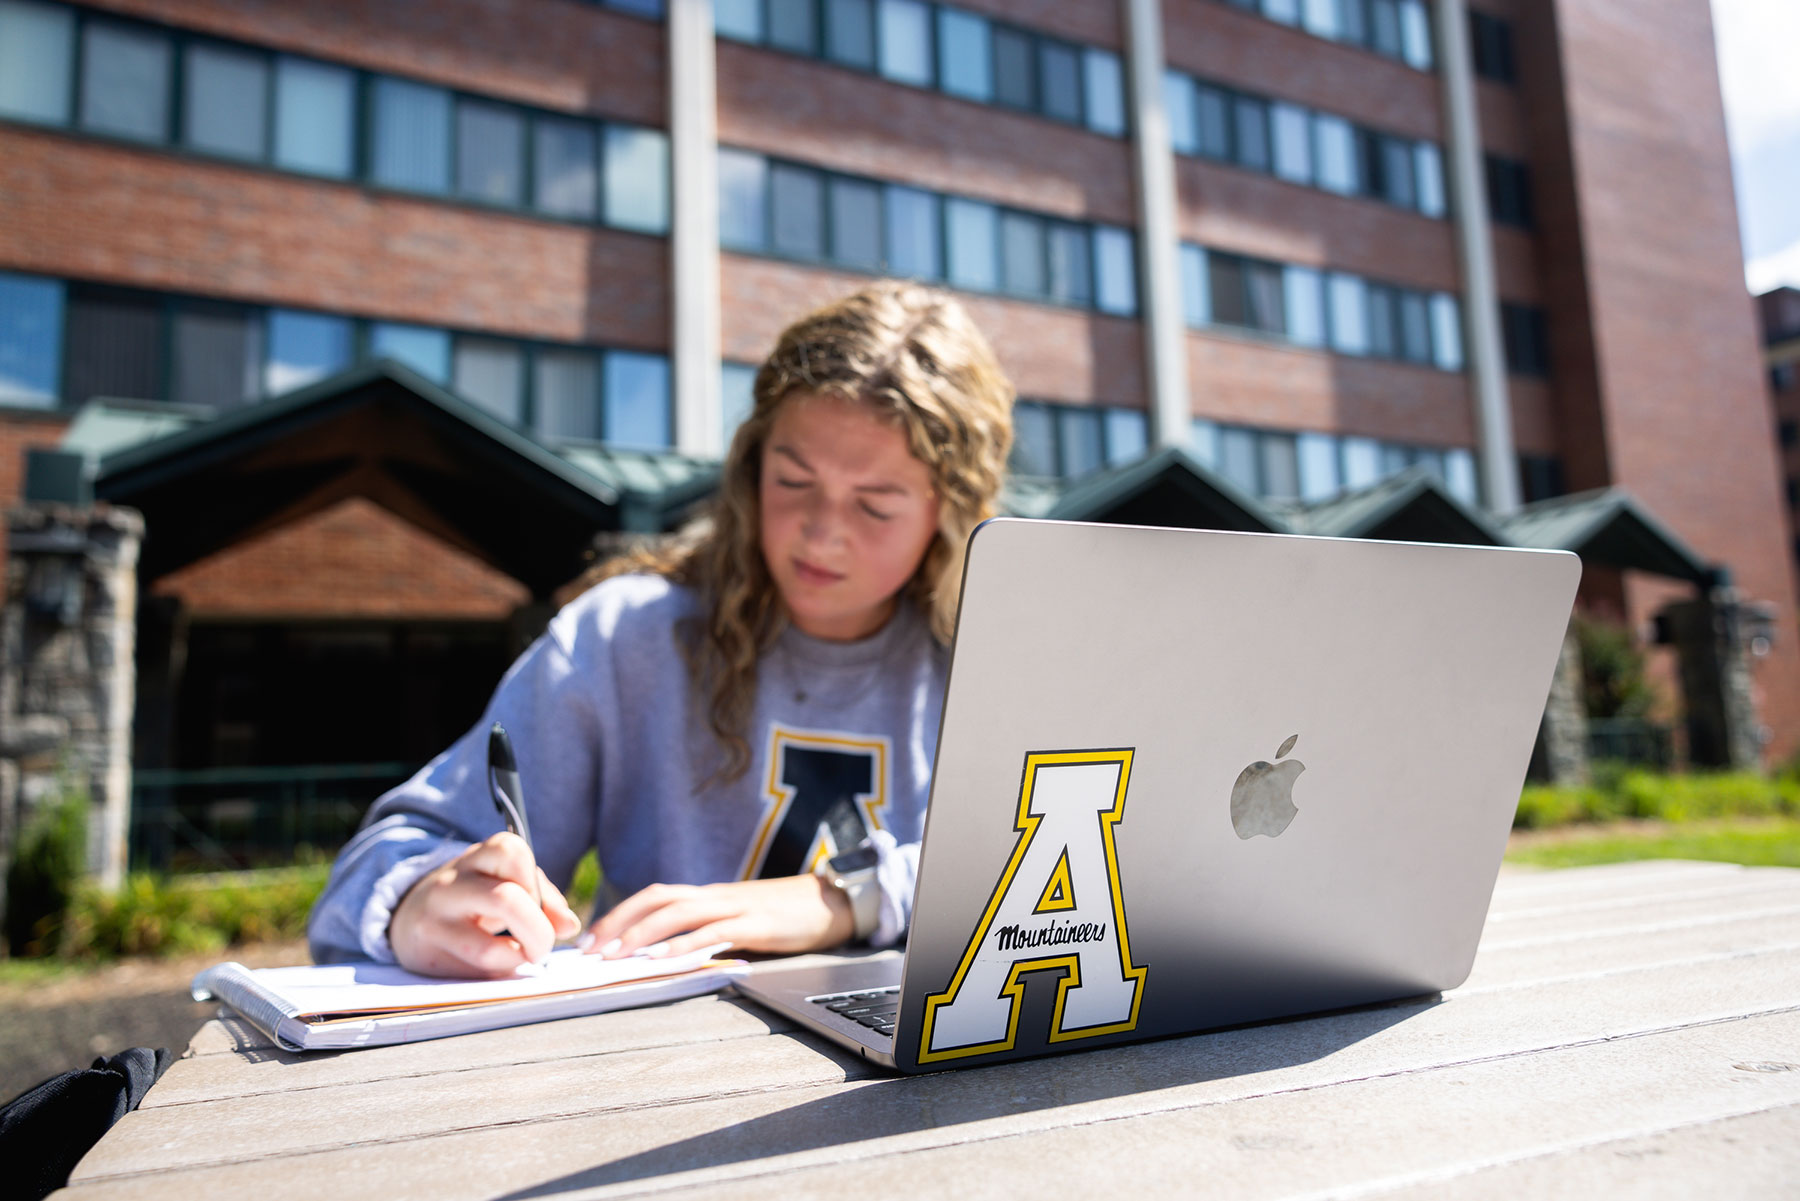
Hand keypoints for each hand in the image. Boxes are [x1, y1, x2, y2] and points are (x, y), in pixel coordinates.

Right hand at [388, 833, 581, 977]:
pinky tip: (499, 963)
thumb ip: (544, 898)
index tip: (538, 905)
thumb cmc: (475, 897)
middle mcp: (450, 885)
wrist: (409, 917)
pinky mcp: (428, 956)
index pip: (513, 852)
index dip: (537, 884)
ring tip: (522, 954)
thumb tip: (570, 926)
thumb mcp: (506, 881)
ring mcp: (435, 922)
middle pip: (506, 900)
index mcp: (477, 857)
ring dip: (519, 959)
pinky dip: (500, 972)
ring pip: (489, 950)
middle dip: (539, 931)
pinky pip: (476, 974)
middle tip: (543, 944)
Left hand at [584, 875, 854, 960]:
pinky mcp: (755, 922)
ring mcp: (735, 906)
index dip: (620, 913)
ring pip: (679, 912)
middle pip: (658, 898)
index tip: (593, 937)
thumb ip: (708, 929)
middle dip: (620, 922)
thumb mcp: (739, 919)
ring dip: (642, 933)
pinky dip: (684, 944)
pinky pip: (713, 931)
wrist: (831, 902)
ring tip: (616, 956)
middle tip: (591, 950)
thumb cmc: (784, 916)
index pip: (655, 896)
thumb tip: (669, 953)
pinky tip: (663, 959)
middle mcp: (716, 896)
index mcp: (709, 895)